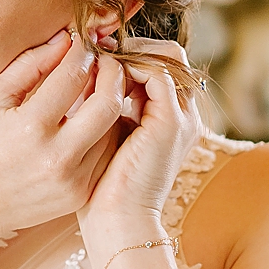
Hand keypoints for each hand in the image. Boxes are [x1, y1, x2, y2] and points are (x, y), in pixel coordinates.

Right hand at [0, 29, 128, 237]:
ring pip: (114, 130)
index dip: (81, 53)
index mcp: (29, 127)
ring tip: (99, 86)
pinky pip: (106, 154)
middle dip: (113, 74)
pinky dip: (105, 132)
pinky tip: (92, 118)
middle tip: (106, 60)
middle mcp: (56, 157)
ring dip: (111, 103)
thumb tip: (65, 39)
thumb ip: (29, 65)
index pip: (72, 77)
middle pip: (108, 104)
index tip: (82, 43)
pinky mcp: (81, 195)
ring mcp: (73, 180)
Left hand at [80, 37, 209, 236]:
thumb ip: (104, 105)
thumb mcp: (105, 136)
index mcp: (170, 119)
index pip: (159, 65)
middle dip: (130, 46)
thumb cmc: (102, 187)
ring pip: (165, 56)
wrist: (117, 223)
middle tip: (94, 47)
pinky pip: (156, 71)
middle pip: (168, 55)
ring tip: (96, 57)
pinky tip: (101, 73)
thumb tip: (85, 72)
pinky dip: (129, 64)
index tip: (93, 52)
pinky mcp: (171, 122)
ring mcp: (182, 117)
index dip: (128, 52)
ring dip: (129, 51)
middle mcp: (183, 115)